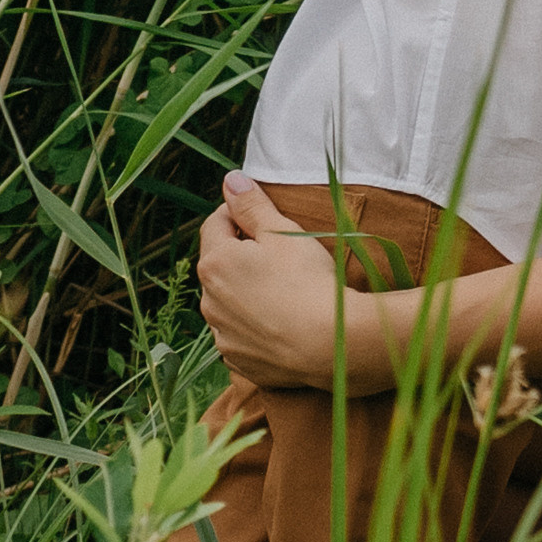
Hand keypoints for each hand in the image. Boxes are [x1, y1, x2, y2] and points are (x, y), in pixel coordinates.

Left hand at [199, 174, 379, 385]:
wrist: (332, 344)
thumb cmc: (308, 281)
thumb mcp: (283, 233)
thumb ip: (251, 205)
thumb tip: (230, 180)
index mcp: (215, 264)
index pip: (215, 224)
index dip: (239, 214)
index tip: (263, 218)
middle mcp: (208, 301)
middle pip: (220, 265)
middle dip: (242, 256)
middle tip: (281, 256)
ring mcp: (222, 335)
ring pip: (229, 302)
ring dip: (246, 292)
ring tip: (284, 292)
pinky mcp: (238, 361)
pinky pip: (241, 335)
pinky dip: (255, 326)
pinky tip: (282, 322)